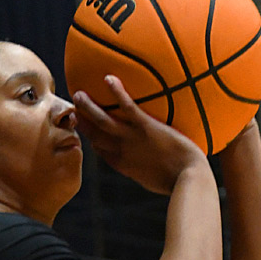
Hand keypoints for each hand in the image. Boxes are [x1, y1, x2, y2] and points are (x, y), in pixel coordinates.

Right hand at [73, 75, 205, 194]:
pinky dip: (117, 93)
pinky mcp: (146, 127)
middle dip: (82, 123)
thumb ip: (150, 169)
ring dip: (88, 107)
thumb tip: (155, 164)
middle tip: (72, 110)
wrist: (188, 178)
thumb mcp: (157, 180)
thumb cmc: (178, 181)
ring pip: (103, 121)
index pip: (101, 150)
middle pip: (95, 135)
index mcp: (124, 164)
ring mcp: (132, 138)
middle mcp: (123, 151)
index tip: (84, 129)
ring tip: (78, 94)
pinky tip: (109, 78)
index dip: (90, 139)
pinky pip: (128, 108)